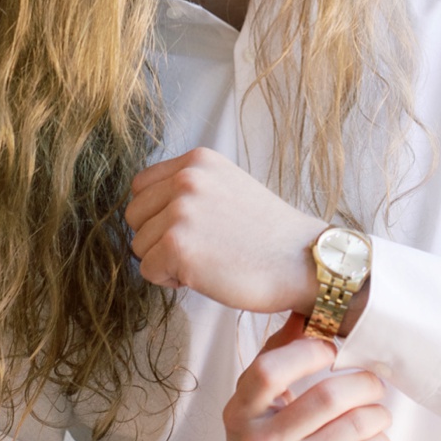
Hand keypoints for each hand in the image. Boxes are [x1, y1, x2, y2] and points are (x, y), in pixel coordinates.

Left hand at [127, 147, 324, 313]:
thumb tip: (145, 208)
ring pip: (139, 245)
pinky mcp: (176, 245)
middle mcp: (186, 179)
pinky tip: (206, 275)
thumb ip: (189, 188)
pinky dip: (171, 280)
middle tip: (201, 249)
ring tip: (208, 260)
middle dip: (158, 238)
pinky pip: (148, 270)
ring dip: (165, 261)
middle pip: (134, 216)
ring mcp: (180, 211)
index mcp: (197, 160)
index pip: (141, 187)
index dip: (157, 215)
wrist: (305, 262)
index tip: (190, 229)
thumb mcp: (227, 188)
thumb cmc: (268, 235)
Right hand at [222, 316, 391, 440]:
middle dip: (363, 382)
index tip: (332, 350)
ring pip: (355, 425)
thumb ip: (277, 358)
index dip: (308, 352)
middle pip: (327, 397)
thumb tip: (304, 313)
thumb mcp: (255, 405)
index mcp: (240, 412)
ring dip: (378, 412)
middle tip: (373, 381)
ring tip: (377, 411)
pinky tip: (374, 439)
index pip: (269, 371)